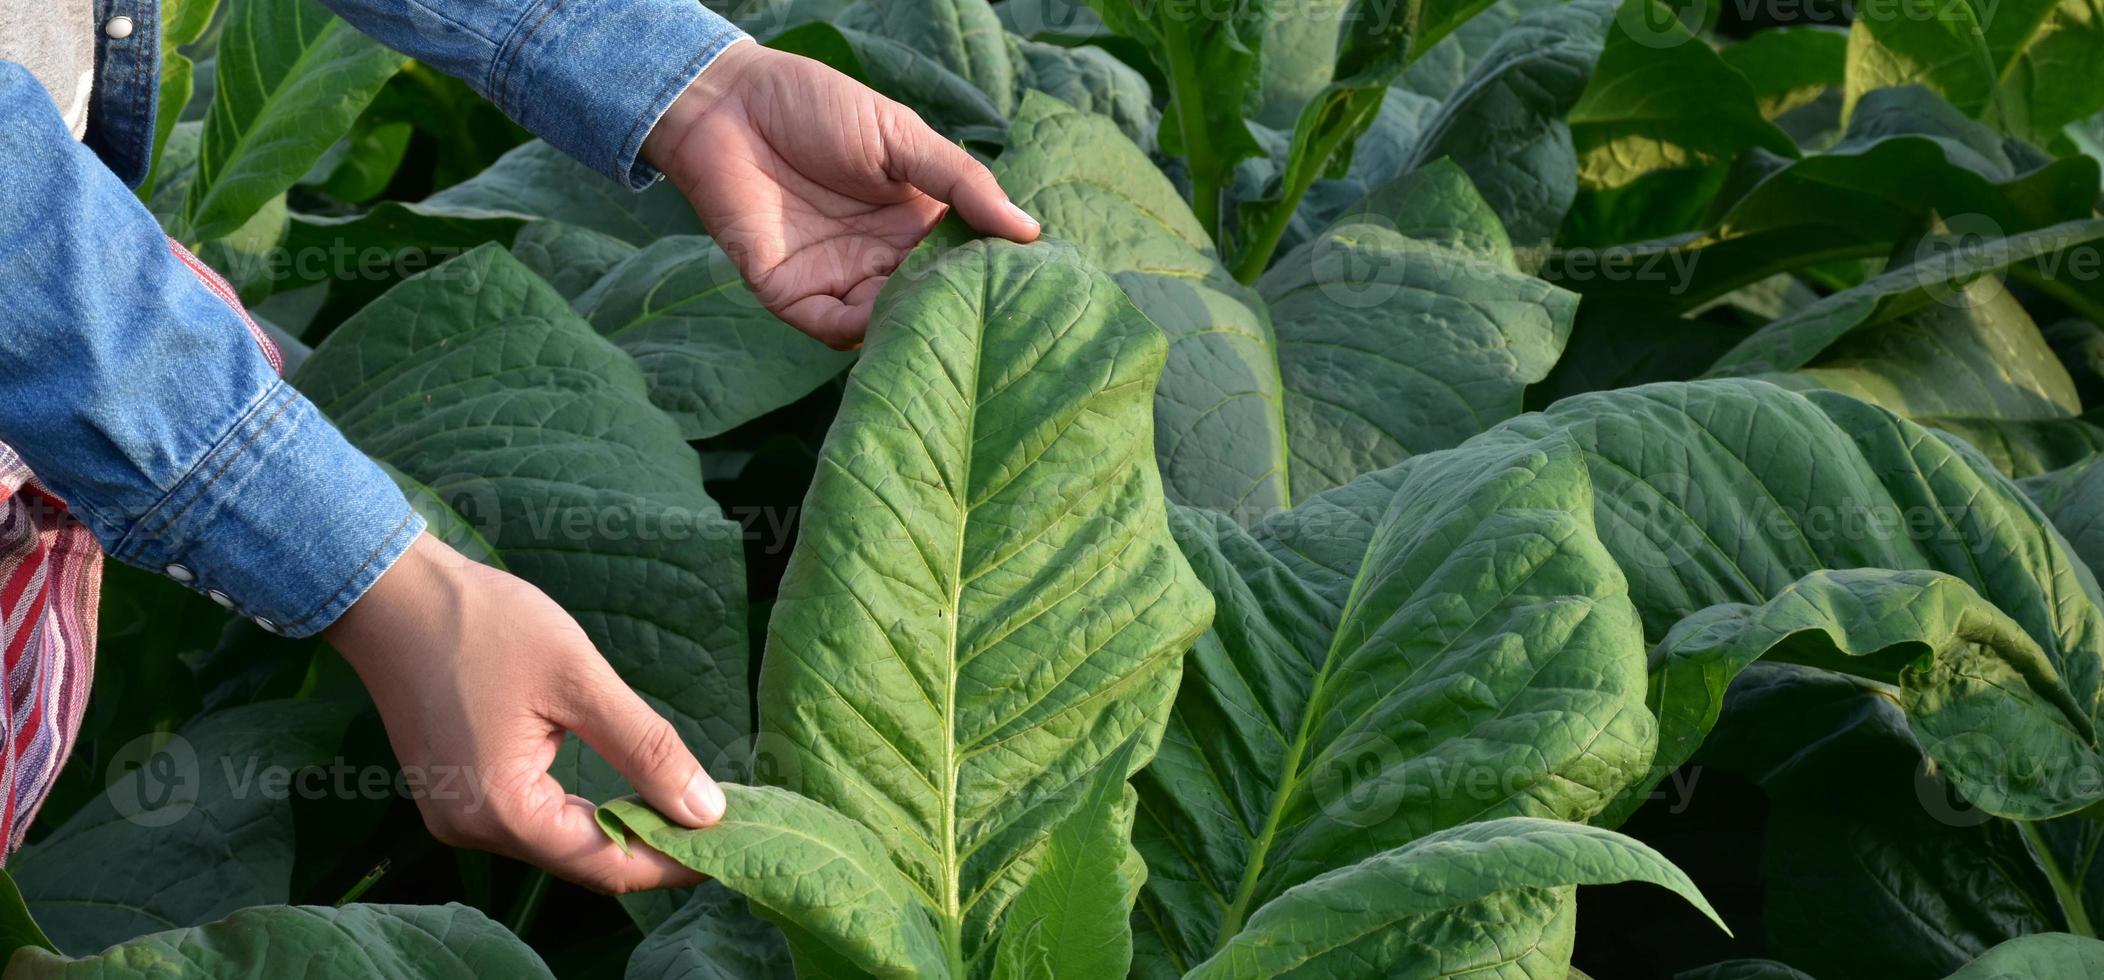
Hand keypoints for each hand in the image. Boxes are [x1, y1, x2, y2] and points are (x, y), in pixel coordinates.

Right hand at [327, 532, 717, 893]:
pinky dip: (583, 815)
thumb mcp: (580, 679)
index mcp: (500, 810)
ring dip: (621, 831)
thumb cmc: (483, 624)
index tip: (733, 846)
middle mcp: (472, 829)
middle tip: (722, 826)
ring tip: (686, 811)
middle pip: (583, 862)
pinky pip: (532, 820)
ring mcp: (458, 815)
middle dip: (654, 847)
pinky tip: (627, 797)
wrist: (392, 592)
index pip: (608, 864)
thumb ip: (646, 749)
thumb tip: (706, 809)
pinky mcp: (456, 793)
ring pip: (559, 844)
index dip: (674, 860)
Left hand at [642, 40, 1039, 348]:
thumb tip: (1028, 230)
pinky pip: (831, 328)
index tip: (1028, 288)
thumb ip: (961, 183)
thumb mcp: (902, 137)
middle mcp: (881, 257)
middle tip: (992, 322)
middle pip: (928, 301)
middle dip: (955, 313)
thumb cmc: (815, 106)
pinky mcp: (791, 293)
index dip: (991, 277)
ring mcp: (837, 278)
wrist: (729, 102)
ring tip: (941, 326)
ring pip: (885, 325)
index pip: (963, 262)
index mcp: (914, 221)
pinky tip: (884, 323)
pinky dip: (859, 333)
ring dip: (910, 328)